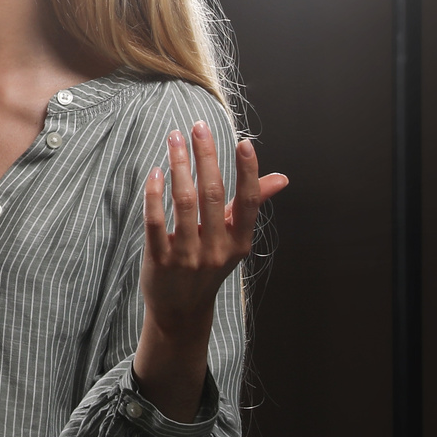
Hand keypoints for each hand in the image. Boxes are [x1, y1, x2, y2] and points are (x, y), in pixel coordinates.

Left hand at [139, 122, 287, 329]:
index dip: (248, 172)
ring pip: (183, 203)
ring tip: (174, 139)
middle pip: (212, 195)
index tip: (244, 143)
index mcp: (239, 242)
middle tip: (198, 126)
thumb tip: (281, 178)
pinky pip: (156, 221)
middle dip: (205, 157)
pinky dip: (155, 194)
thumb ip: (250, 205)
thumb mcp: (234, 240)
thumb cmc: (209, 265)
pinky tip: (155, 172)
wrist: (181, 310)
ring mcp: (187, 256)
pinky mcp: (160, 260)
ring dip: (178, 166)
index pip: (247, 202)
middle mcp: (216, 249)